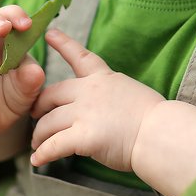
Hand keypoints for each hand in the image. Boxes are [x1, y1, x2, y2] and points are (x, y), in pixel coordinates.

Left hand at [29, 28, 164, 171]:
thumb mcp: (131, 92)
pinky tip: (37, 160)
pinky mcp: (83, 136)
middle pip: (51, 95)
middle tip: (34, 116)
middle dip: (39, 106)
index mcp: (103, 78)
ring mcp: (85, 113)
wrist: (161, 133)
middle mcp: (89, 91)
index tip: (50, 34)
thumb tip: (104, 109)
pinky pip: (54, 146)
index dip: (63, 44)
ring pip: (48, 122)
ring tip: (36, 145)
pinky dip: (43, 154)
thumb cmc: (155, 119)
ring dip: (39, 136)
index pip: (80, 56)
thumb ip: (111, 95)